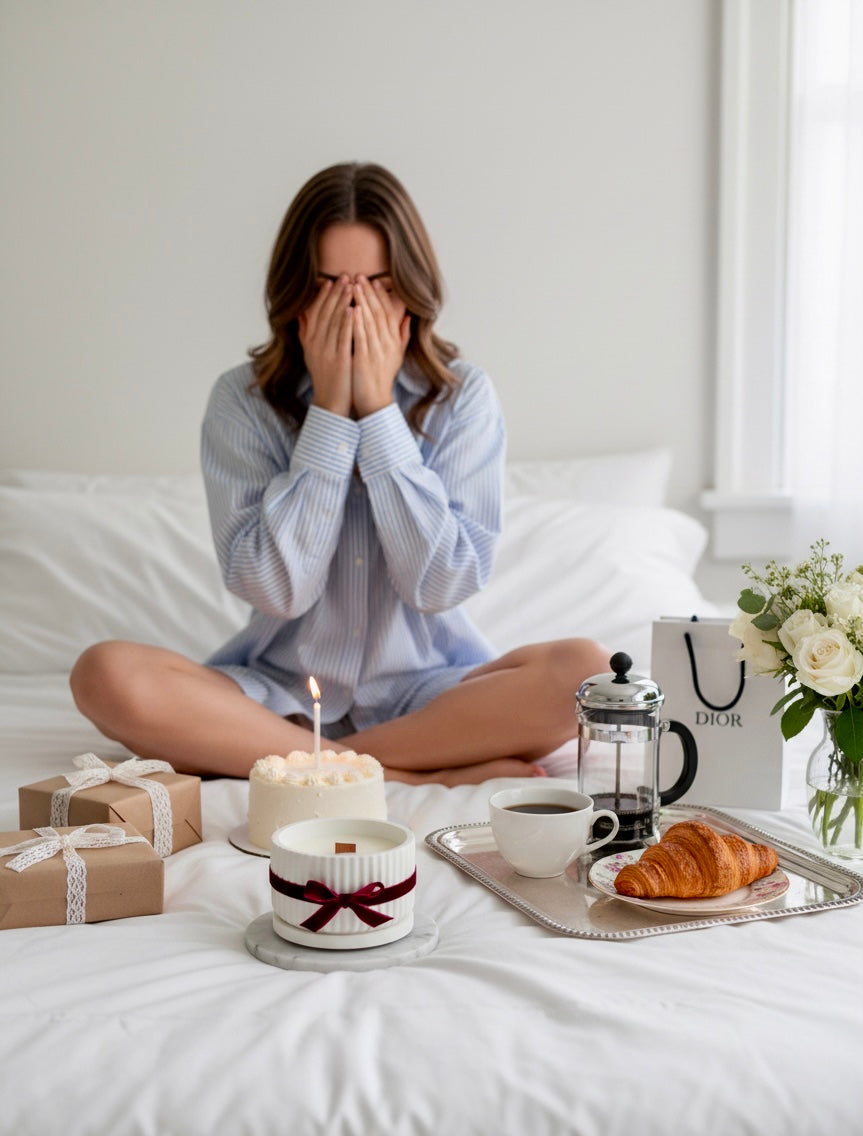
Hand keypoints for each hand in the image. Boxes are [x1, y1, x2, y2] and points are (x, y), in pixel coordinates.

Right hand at [298, 277, 352, 416]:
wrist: (330, 403)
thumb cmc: (325, 377)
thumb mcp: (311, 353)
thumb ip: (306, 332)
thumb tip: (301, 313)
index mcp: (310, 341)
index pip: (316, 313)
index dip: (324, 296)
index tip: (331, 281)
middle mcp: (316, 344)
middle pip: (325, 313)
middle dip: (335, 293)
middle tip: (345, 276)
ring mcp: (327, 352)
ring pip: (334, 322)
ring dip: (343, 302)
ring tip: (351, 286)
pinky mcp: (339, 360)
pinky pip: (343, 338)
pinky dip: (348, 323)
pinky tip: (354, 309)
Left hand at [350, 276, 410, 418]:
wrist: (375, 402)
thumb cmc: (382, 379)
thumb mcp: (396, 356)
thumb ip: (402, 336)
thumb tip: (407, 316)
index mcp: (393, 342)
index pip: (389, 313)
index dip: (382, 297)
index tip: (375, 282)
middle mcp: (387, 344)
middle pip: (379, 313)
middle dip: (369, 293)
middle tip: (360, 276)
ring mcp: (376, 352)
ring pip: (370, 322)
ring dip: (362, 302)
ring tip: (354, 286)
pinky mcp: (364, 360)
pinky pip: (361, 337)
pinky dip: (357, 322)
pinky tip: (352, 309)